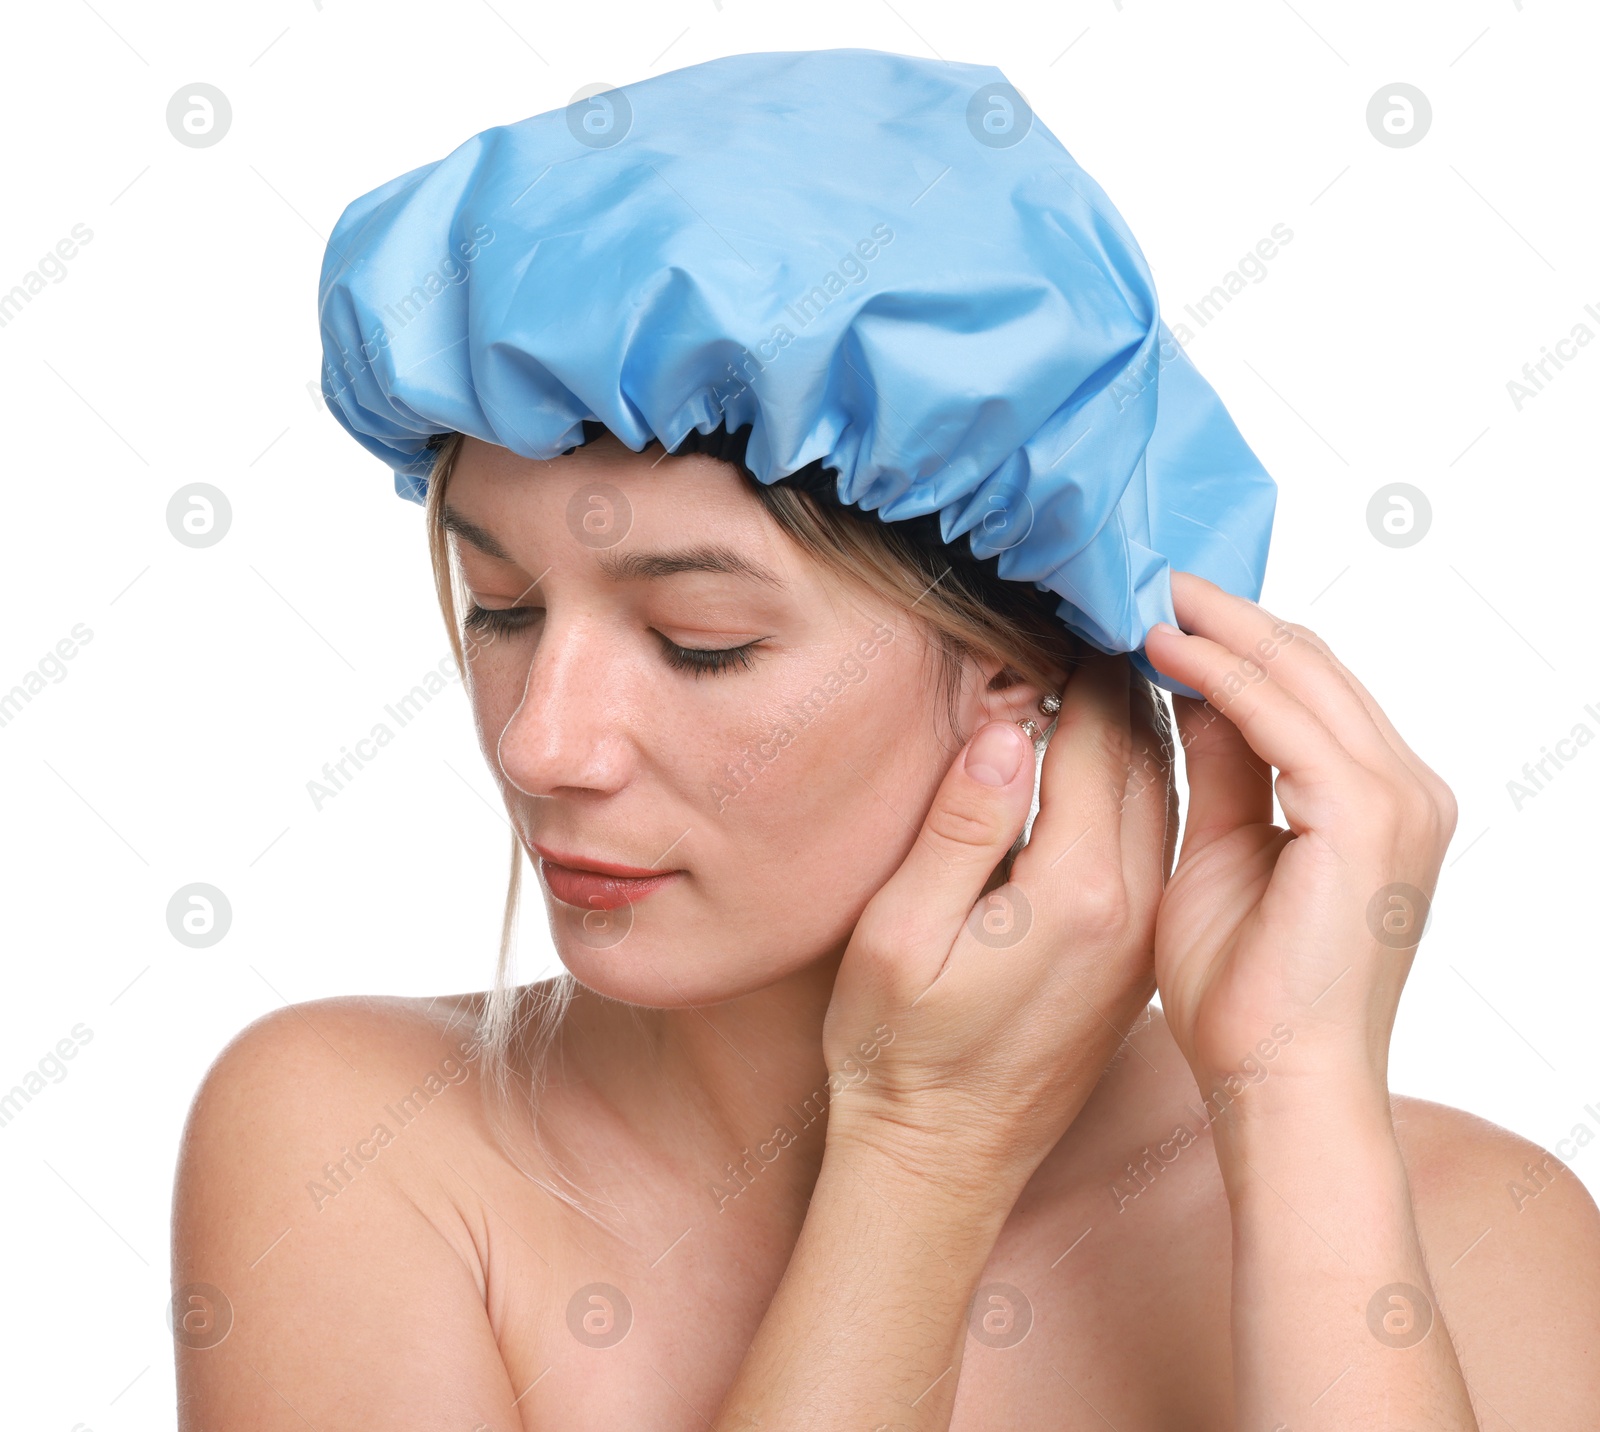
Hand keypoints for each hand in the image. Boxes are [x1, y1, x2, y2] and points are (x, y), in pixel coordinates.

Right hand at [822, 655, 1175, 1195]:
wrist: (940, 1159)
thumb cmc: (898, 1052)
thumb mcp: (900, 934)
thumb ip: (961, 826)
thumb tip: (1012, 729)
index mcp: (1077, 893)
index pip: (1104, 740)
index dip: (1091, 662)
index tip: (1077, 601)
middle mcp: (1131, 909)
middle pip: (1152, 757)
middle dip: (1133, 674)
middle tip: (1108, 603)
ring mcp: (1140, 935)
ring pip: (1167, 795)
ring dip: (1147, 720)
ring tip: (1118, 653)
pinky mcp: (1133, 954)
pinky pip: (1156, 838)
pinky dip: (1144, 776)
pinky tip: (1115, 747)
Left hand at [1143, 571, 1457, 1116]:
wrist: (1278, 1084)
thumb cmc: (1244, 993)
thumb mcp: (1223, 852)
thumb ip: (1222, 771)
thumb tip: (1191, 693)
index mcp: (1378, 800)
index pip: (1308, 687)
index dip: (1235, 639)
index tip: (1161, 604)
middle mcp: (1406, 788)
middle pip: (1310, 664)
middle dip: (1227, 615)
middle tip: (1150, 574)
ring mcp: (1397, 798)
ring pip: (1299, 673)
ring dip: (1217, 628)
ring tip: (1144, 592)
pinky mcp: (1365, 814)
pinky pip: (1279, 716)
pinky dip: (1216, 674)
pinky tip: (1158, 649)